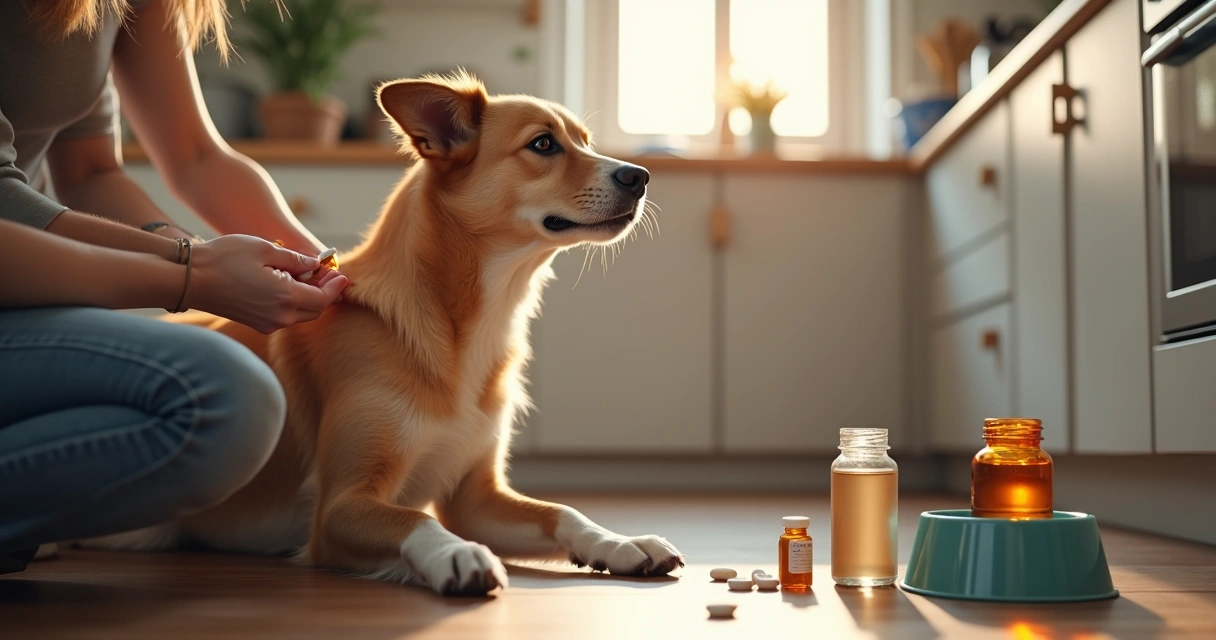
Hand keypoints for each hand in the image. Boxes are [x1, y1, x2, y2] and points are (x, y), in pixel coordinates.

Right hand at [183, 235, 347, 332]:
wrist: (188, 279)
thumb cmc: (224, 259)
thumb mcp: (264, 249)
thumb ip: (295, 260)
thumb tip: (315, 265)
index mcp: (285, 297)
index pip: (323, 299)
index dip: (336, 287)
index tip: (342, 274)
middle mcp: (279, 316)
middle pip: (315, 310)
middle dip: (326, 293)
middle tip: (328, 274)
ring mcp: (266, 323)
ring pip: (300, 315)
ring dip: (310, 298)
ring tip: (310, 277)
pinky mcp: (255, 323)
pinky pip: (284, 316)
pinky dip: (294, 302)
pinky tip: (290, 285)